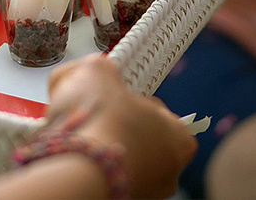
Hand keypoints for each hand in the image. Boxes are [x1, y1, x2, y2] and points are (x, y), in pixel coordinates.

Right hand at [45, 54, 195, 198]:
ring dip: (103, 148)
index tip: (111, 98)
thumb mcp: (97, 71)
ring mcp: (146, 193)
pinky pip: (105, 176)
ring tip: (77, 138)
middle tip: (92, 118)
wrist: (77, 170)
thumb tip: (97, 70)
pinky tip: (75, 157)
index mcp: (180, 139)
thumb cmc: (99, 123)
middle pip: (139, 138)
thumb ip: (102, 67)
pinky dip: (92, 167)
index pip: (157, 111)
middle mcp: (169, 173)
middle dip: (116, 128)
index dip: (130, 101)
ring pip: (122, 161)